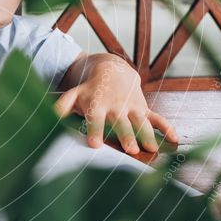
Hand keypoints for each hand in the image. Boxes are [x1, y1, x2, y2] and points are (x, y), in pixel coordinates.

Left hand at [54, 54, 178, 154]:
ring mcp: (132, 107)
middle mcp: (116, 106)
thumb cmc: (88, 88)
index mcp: (97, 104)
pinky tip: (174, 139)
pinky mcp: (143, 109)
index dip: (94, 130)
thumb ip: (60, 107)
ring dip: (147, 135)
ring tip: (151, 149)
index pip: (95, 118)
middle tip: (130, 150)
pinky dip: (167, 127)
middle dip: (126, 135)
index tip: (94, 144)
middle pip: (122, 123)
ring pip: (141, 122)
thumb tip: (45, 117)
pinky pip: (157, 118)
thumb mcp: (73, 94)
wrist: (111, 69)